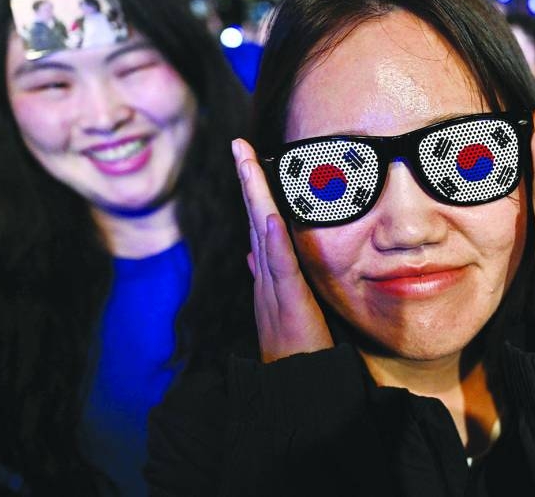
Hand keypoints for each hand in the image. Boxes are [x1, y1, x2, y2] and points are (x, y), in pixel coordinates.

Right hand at [232, 138, 333, 362]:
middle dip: (247, 180)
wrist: (294, 390)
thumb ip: (268, 277)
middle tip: (239, 145)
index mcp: (269, 275)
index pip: (260, 223)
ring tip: (248, 162)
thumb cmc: (293, 352)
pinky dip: (274, 241)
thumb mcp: (281, 308)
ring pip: (263, 234)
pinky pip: (280, 268)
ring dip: (255, 197)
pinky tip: (272, 216)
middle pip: (255, 219)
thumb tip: (254, 250)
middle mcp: (267, 276)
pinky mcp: (288, 304)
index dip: (254, 190)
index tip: (248, 158)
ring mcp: (274, 289)